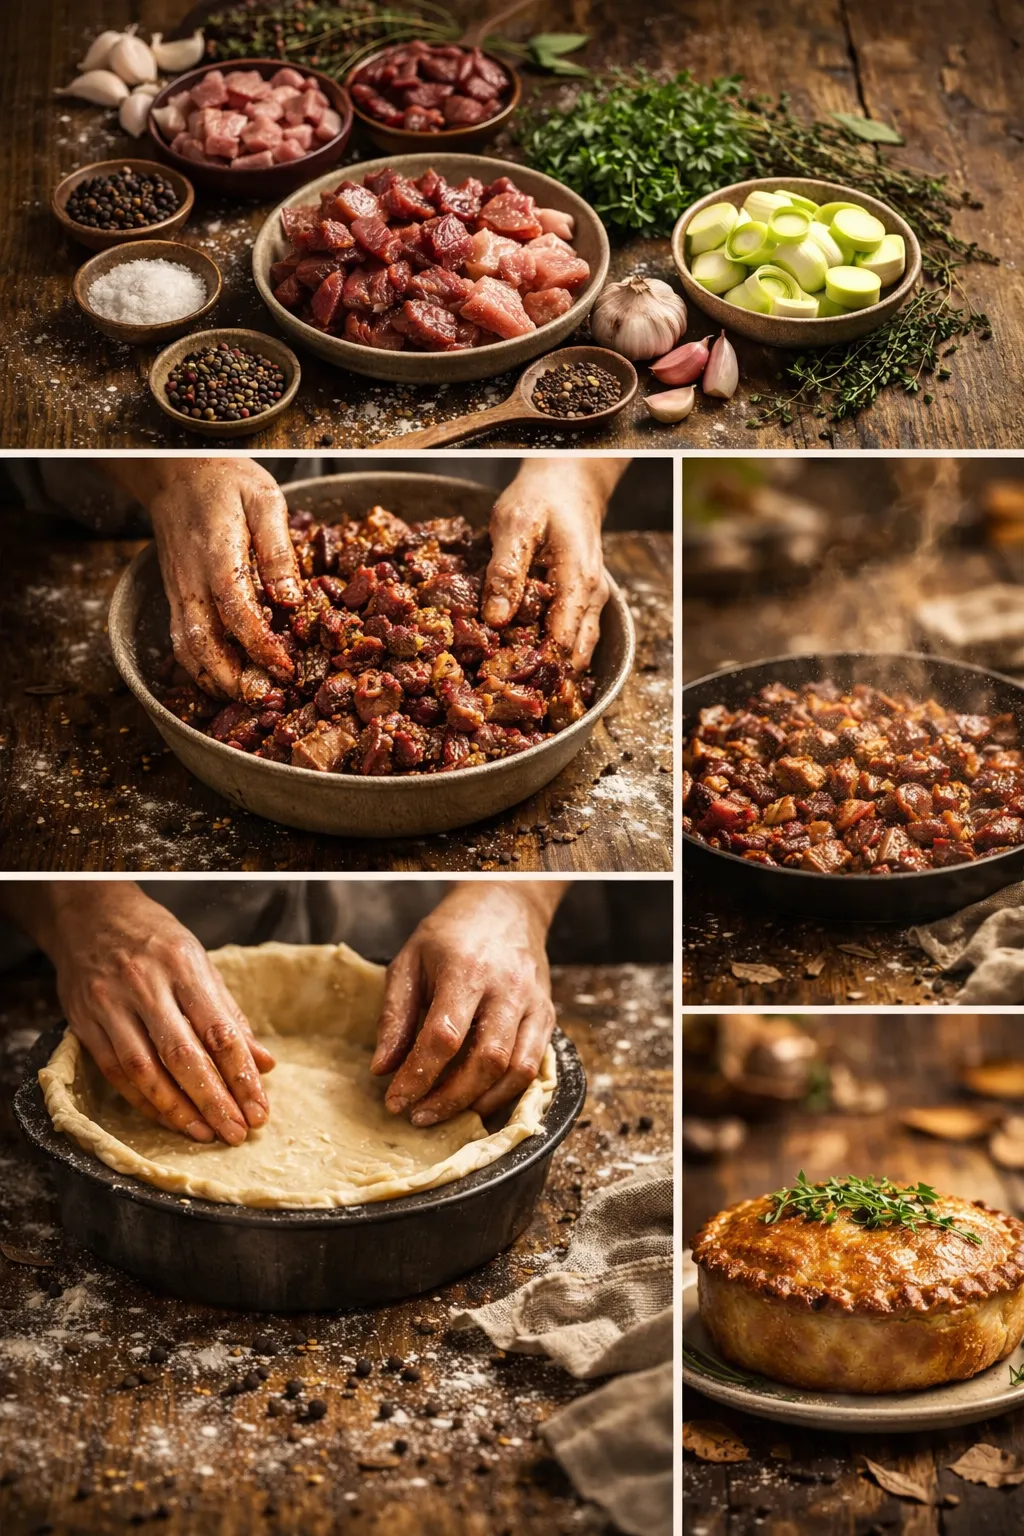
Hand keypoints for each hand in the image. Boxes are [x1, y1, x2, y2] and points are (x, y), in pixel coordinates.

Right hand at [23, 883, 274, 1143]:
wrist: (89, 916)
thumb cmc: (154, 939)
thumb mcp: (199, 962)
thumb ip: (229, 1014)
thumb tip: (263, 1063)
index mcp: (183, 967)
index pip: (219, 1032)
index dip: (241, 1076)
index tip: (258, 1108)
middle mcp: (145, 986)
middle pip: (183, 1056)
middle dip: (213, 1101)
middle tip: (236, 1132)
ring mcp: (110, 1005)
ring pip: (145, 1071)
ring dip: (177, 1110)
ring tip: (205, 1133)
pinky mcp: (84, 1023)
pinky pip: (115, 1073)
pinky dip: (144, 1101)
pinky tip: (167, 1118)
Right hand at [106, 458, 301, 698]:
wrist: (175, 472)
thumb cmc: (227, 481)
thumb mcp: (265, 500)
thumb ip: (277, 549)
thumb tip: (292, 598)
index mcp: (218, 556)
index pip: (236, 613)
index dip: (260, 647)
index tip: (285, 668)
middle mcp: (191, 580)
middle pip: (203, 644)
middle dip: (232, 678)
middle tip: (265, 698)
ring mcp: (178, 590)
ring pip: (186, 649)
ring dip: (212, 679)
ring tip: (244, 697)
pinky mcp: (174, 595)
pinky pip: (179, 640)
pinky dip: (197, 667)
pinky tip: (222, 679)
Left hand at [371, 882, 565, 1124]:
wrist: (505, 907)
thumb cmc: (450, 935)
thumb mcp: (408, 962)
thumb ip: (395, 1016)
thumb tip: (382, 1069)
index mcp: (466, 969)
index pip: (443, 1036)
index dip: (418, 1076)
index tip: (395, 1100)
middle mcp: (506, 987)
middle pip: (485, 1060)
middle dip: (449, 1098)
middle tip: (419, 1115)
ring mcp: (533, 1002)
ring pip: (516, 1070)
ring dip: (479, 1101)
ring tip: (446, 1112)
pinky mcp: (547, 1015)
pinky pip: (534, 1066)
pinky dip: (507, 1092)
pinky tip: (479, 1099)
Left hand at [482, 458, 627, 668]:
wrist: (567, 485)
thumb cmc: (540, 501)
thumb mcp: (514, 526)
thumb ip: (505, 572)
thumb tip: (496, 620)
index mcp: (578, 582)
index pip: (562, 642)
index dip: (532, 665)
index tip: (497, 676)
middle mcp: (592, 599)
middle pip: (572, 656)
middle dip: (538, 674)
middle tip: (497, 684)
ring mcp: (591, 603)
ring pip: (574, 652)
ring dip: (544, 665)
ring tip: (506, 675)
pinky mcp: (582, 604)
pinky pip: (571, 638)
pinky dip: (548, 650)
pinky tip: (519, 655)